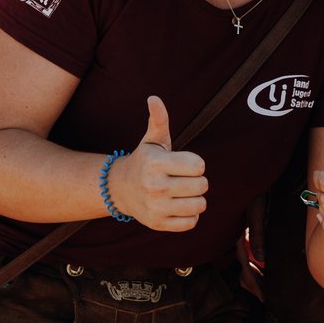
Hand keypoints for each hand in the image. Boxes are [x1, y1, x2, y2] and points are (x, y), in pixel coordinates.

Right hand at [113, 96, 207, 231]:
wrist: (121, 188)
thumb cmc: (145, 161)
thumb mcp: (152, 140)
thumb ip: (158, 119)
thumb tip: (154, 98)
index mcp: (156, 164)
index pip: (199, 166)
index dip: (196, 164)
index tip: (183, 163)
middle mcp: (155, 187)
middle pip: (202, 186)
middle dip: (197, 181)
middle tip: (183, 178)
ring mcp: (156, 208)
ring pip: (200, 205)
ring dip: (195, 198)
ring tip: (182, 192)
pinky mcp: (158, 224)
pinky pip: (191, 223)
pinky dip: (190, 215)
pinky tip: (178, 206)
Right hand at [237, 195, 266, 299]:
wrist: (249, 176)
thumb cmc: (253, 190)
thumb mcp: (256, 212)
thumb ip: (256, 235)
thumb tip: (260, 260)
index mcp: (239, 237)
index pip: (245, 267)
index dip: (254, 284)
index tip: (263, 297)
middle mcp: (239, 240)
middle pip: (244, 269)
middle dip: (254, 285)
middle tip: (265, 298)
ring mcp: (242, 237)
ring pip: (245, 264)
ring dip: (254, 276)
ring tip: (265, 288)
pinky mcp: (246, 233)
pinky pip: (248, 255)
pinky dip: (254, 265)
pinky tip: (262, 268)